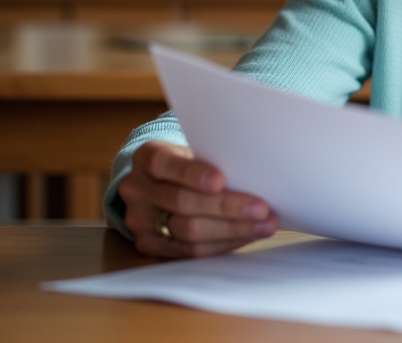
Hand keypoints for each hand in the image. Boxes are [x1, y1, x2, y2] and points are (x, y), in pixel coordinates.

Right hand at [118, 140, 278, 257]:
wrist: (159, 184)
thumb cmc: (188, 163)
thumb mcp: (193, 150)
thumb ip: (213, 159)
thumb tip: (255, 175)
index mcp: (147, 156)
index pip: (165, 163)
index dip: (193, 173)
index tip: (221, 180)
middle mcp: (137, 188)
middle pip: (182, 202)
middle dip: (226, 207)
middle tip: (262, 208)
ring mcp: (139, 220)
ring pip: (188, 231)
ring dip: (232, 229)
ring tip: (265, 225)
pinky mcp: (149, 245)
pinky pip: (189, 251)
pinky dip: (223, 243)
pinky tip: (247, 235)